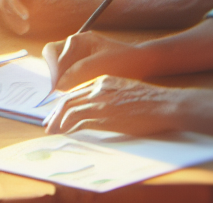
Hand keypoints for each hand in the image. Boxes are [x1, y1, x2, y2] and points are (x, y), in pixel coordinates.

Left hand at [43, 75, 192, 136]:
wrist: (164, 104)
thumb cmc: (151, 101)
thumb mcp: (125, 90)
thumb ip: (109, 95)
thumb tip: (99, 108)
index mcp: (103, 81)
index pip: (77, 91)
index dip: (65, 102)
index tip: (58, 110)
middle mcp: (98, 89)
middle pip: (68, 99)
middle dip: (56, 111)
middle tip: (48, 121)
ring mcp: (100, 102)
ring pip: (69, 110)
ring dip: (57, 121)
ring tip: (51, 129)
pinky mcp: (104, 116)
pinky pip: (79, 121)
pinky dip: (68, 126)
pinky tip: (64, 132)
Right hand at [45, 32, 147, 90]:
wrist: (143, 64)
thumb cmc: (125, 60)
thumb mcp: (101, 65)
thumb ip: (78, 72)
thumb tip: (58, 86)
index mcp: (78, 40)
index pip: (52, 52)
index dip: (52, 70)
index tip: (56, 86)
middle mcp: (75, 47)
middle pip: (51, 58)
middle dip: (52, 74)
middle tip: (57, 90)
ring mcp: (79, 58)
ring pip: (58, 69)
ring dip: (59, 81)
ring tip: (65, 95)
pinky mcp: (84, 70)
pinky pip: (68, 77)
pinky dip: (67, 86)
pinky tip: (73, 95)